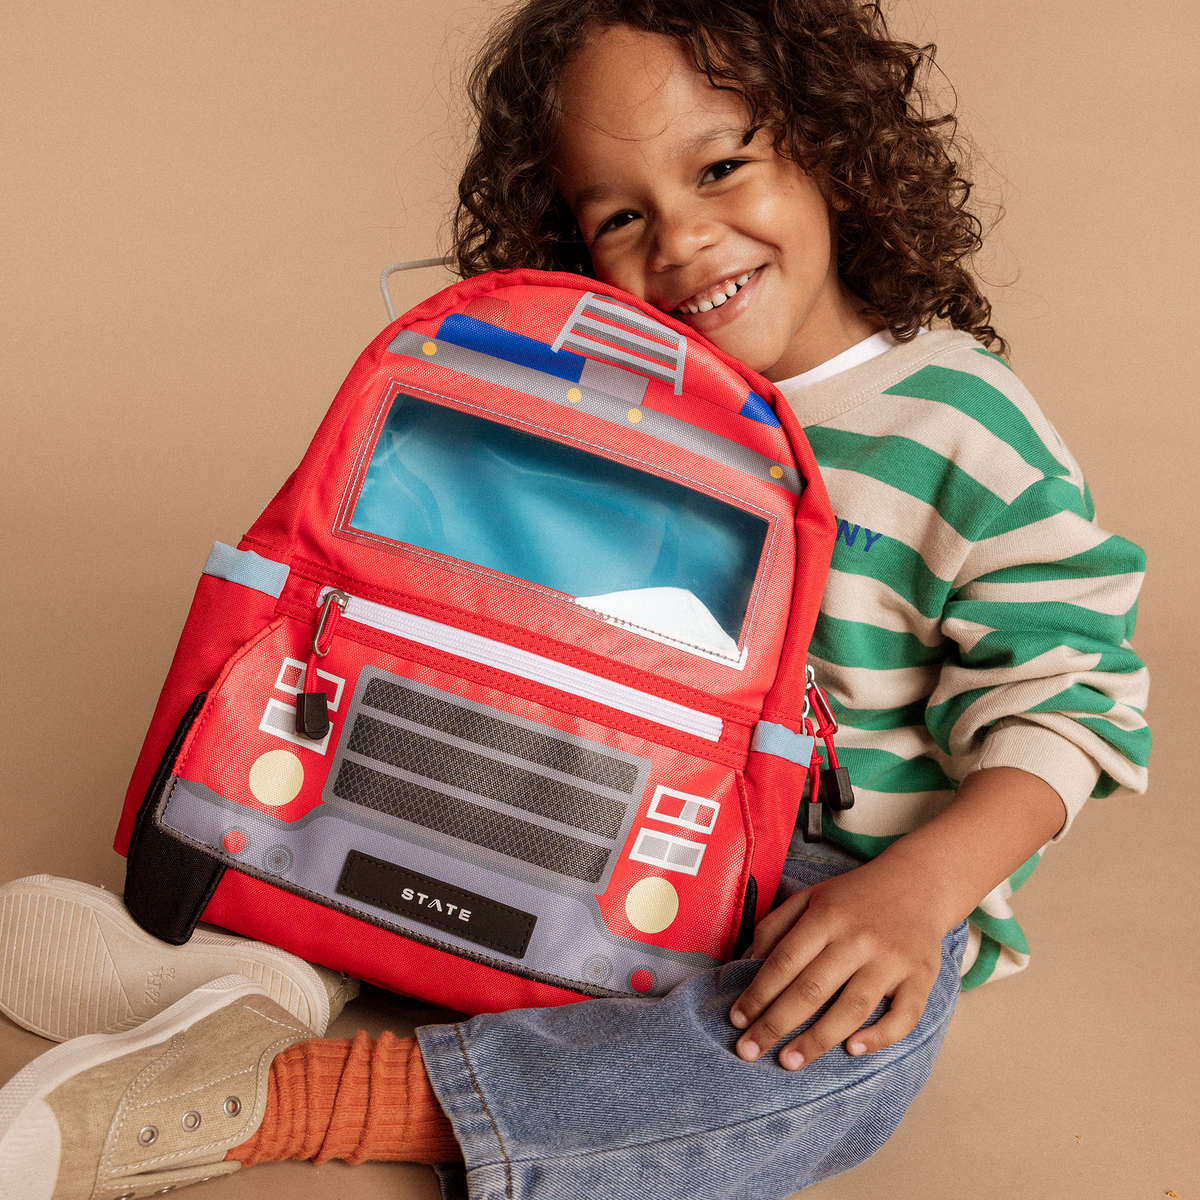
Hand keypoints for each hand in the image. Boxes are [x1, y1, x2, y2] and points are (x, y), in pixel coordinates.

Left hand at [728, 853, 948, 1070]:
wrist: (919, 882)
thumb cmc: (855, 897)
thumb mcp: (810, 897)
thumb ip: (776, 926)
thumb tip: (748, 963)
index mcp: (827, 917)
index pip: (784, 961)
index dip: (758, 993)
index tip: (737, 1020)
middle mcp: (858, 939)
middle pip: (811, 989)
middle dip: (776, 1024)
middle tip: (749, 1052)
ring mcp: (892, 960)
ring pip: (852, 1008)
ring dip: (817, 1040)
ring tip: (788, 1061)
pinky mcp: (920, 978)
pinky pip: (903, 1015)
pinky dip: (879, 1037)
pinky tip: (852, 1050)